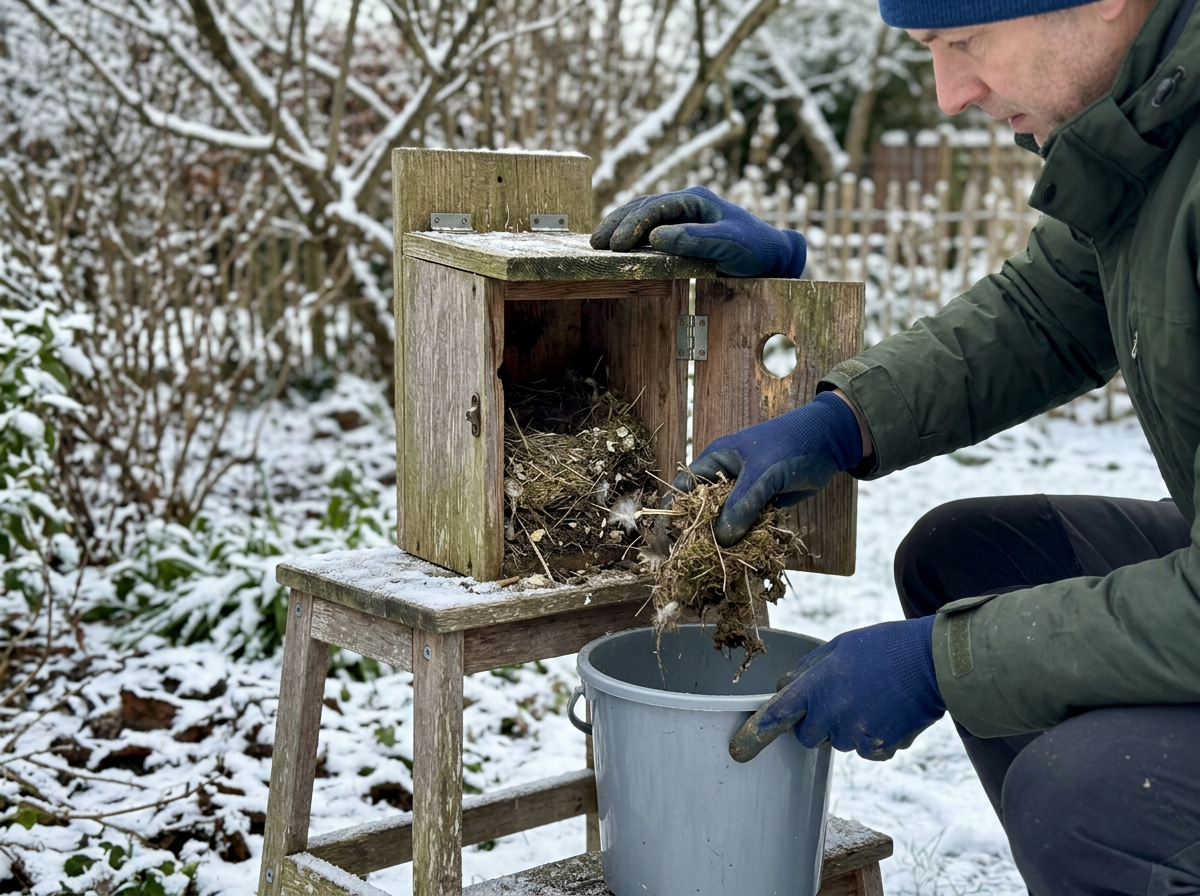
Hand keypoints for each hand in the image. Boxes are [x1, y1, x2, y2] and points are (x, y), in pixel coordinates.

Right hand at [590, 186, 806, 277]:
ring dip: (620, 228)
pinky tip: (617, 245)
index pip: (656, 207)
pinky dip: (631, 235)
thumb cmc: (755, 248)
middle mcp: (686, 204)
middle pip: (642, 207)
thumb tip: (656, 237)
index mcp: (696, 200)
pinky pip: (649, 229)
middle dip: (618, 223)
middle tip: (597, 243)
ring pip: (642, 216)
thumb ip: (695, 239)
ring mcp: (682, 216)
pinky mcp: (681, 231)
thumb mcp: (729, 244)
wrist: (772, 257)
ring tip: (598, 243)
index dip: (634, 224)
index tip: (619, 245)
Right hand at [672, 391, 861, 546]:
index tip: (672, 539)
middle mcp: (725, 477)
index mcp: (715, 460)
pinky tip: (748, 554)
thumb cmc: (790, 445)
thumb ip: (741, 506)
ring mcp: (745, 491)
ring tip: (723, 562)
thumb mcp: (762, 474)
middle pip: (703, 510)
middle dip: (701, 532)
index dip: (675, 512)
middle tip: (699, 558)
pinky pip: (749, 524)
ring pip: (727, 520)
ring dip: (727, 539)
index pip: (684, 488)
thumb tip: (721, 540)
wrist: (831, 441)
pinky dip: (748, 538)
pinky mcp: (763, 503)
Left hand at [729, 615, 944, 762]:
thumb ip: (808, 669)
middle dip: (815, 724)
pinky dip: (871, 738)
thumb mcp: (838, 646)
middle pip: (807, 736)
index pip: (779, 713)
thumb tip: (786, 686)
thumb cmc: (884, 647)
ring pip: (838, 742)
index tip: (740, 746)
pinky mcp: (879, 748)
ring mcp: (856, 734)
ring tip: (871, 699)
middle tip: (838, 700)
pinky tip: (887, 713)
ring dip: (846, 728)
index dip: (758, 730)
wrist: (932, 663)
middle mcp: (832, 714)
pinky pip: (864, 750)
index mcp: (818, 685)